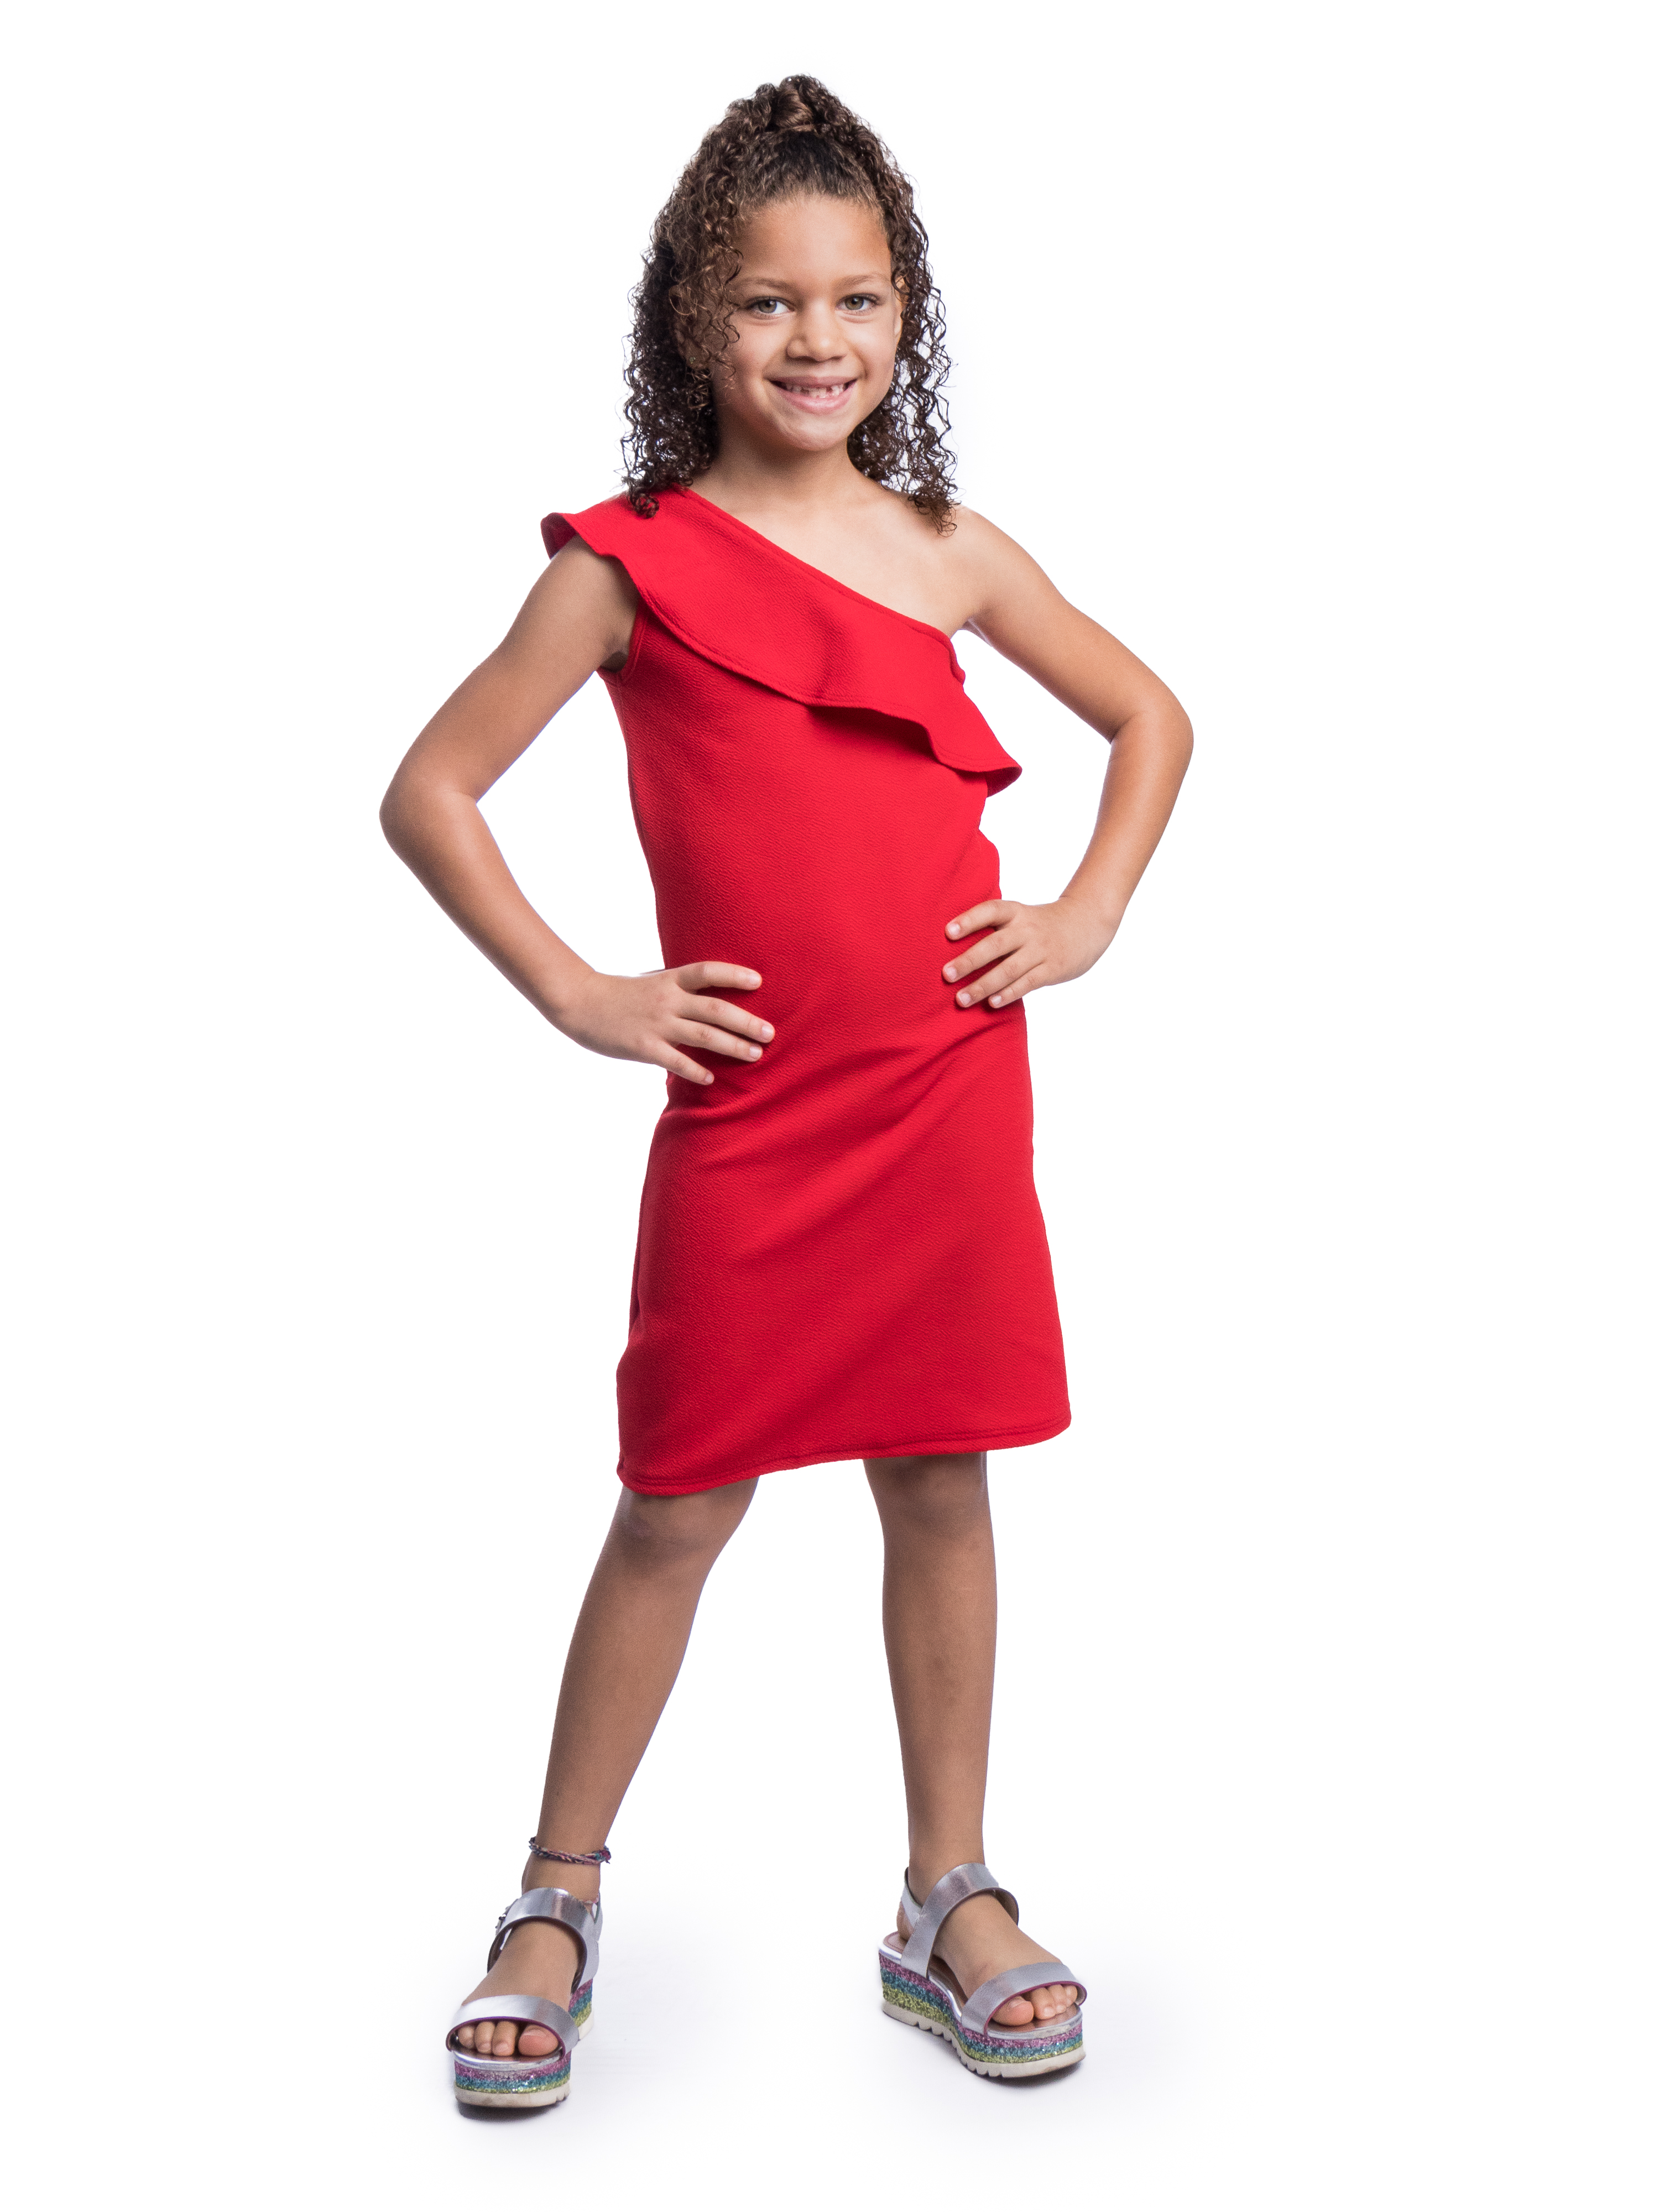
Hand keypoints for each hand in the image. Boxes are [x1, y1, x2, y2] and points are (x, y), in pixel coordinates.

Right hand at [552, 961, 771, 1084]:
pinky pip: (675, 1061)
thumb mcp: (652, 982)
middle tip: (770, 1033)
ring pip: (703, 1035)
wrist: (579, 1002)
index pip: (708, 972)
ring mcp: (656, 1024)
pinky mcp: (643, 1046)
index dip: (734, 975)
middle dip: (746, 1021)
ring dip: (732, 1045)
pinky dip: (695, 1070)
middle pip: (715, 1008)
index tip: (759, 981)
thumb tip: (711, 998)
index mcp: (670, 980)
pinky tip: (711, 1078)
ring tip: (755, 1054)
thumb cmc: (620, 994)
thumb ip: (679, 988)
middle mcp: (667, 1000)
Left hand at [942, 896, 1115, 1009]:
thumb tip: (954, 949)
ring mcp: (1041, 950)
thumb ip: (995, 928)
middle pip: (995, 945)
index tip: (948, 932)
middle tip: (946, 975)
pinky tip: (991, 1004)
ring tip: (961, 999)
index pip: (990, 911)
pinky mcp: (1052, 969)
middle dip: (969, 961)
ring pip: (1009, 969)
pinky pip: (1027, 983)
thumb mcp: (1020, 916)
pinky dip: (1009, 994)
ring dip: (983, 985)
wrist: (1087, 923)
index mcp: (1016, 912)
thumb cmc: (1041, 924)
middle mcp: (1027, 929)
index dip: (969, 920)